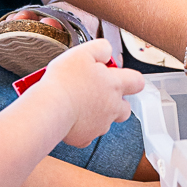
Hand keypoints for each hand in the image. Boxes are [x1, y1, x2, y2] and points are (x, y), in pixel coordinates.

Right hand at [29, 40, 143, 150]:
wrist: (50, 108)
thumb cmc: (64, 81)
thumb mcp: (83, 52)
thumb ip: (101, 48)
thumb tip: (108, 52)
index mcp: (114, 85)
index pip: (137, 82)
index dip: (130, 79)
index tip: (114, 74)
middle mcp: (112, 107)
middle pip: (125, 107)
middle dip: (115, 101)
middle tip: (96, 93)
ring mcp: (100, 125)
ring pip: (106, 121)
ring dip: (96, 114)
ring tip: (78, 104)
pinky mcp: (85, 138)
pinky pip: (87, 135)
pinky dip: (80, 129)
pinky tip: (70, 118)